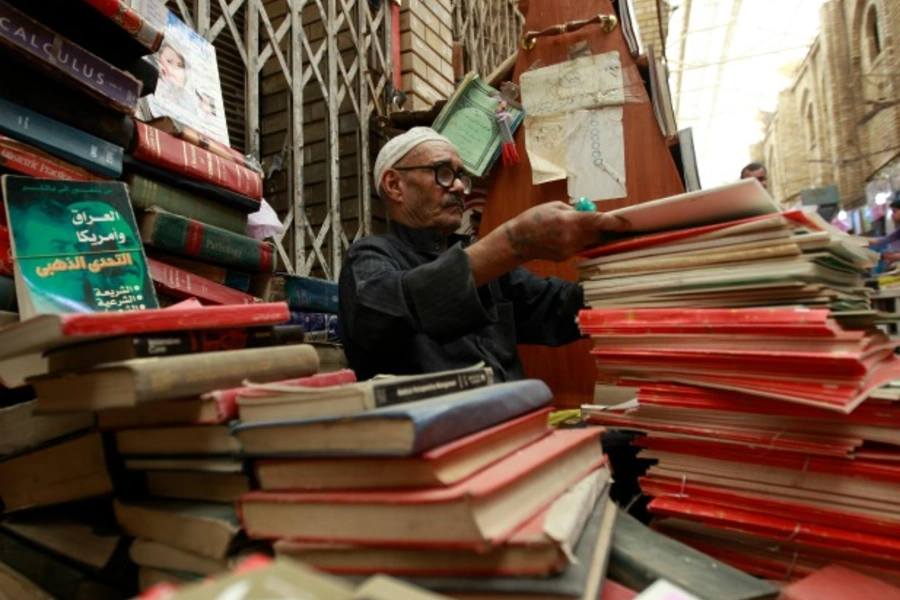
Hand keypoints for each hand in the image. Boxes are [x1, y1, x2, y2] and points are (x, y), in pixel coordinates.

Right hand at [501, 201, 629, 261]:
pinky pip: (578, 247)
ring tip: (571, 228)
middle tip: (606, 224)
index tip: (628, 224)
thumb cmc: (534, 218)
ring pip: (588, 242)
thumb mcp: (555, 206)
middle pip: (597, 234)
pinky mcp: (565, 257)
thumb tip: (589, 215)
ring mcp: (569, 250)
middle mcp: (572, 237)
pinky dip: (576, 241)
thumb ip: (575, 211)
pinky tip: (561, 237)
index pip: (599, 222)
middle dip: (602, 229)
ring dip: (588, 234)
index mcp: (570, 221)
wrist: (517, 240)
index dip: (615, 223)